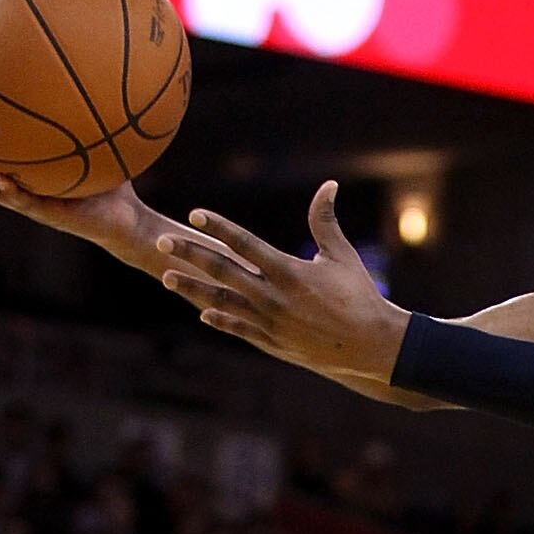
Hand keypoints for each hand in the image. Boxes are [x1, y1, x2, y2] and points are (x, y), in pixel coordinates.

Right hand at [0, 121, 165, 270]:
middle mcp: (27, 189)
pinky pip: (26, 204)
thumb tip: (91, 78)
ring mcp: (36, 205)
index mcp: (31, 175)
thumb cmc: (114, 185)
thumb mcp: (100, 145)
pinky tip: (2, 180)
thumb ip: (91, 120)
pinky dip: (12, 192)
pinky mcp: (52, 217)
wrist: (130, 222)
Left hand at [157, 181, 408, 379]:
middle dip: (190, 255)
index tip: (195, 214)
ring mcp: (271, 323)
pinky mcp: (274, 344)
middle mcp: (274, 297)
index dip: (218, 227)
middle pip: (223, 271)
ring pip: (223, 303)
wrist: (371, 348)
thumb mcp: (342, 256)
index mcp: (289, 272)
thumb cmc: (360, 297)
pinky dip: (220, 320)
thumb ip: (325, 221)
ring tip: (167, 278)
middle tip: (162, 243)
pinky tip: (201, 312)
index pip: (245, 243)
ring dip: (193, 289)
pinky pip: (240, 330)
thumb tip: (328, 185)